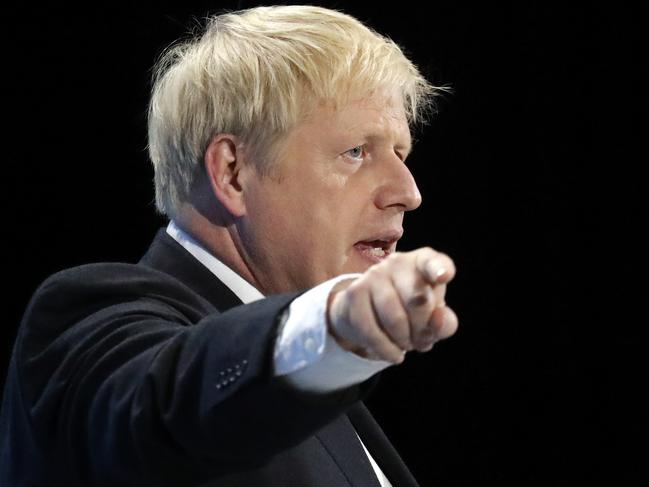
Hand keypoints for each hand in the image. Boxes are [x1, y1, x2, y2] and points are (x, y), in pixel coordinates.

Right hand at [327, 247, 457, 362]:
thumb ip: (444, 323)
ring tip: (406, 346)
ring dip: (404, 341)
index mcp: (422, 262)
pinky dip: (386, 349)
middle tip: (421, 341)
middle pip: (418, 300)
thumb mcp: (432, 318)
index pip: (432, 262)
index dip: (439, 269)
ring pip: (394, 318)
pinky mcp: (354, 293)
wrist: (367, 313)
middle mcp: (397, 262)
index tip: (443, 276)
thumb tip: (437, 319)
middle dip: (423, 330)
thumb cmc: (410, 312)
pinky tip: (393, 354)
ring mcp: (373, 275)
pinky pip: (371, 330)